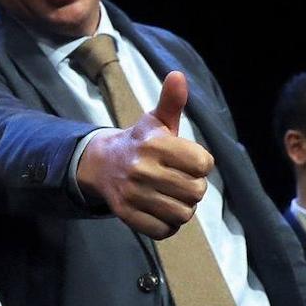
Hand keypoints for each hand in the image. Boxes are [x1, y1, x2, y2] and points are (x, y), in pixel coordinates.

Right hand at [75, 72, 213, 238]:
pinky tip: (161, 211)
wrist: (102, 164)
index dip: (201, 164)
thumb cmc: (141, 142)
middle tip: (180, 181)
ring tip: (172, 197)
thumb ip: (172, 101)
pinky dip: (167, 225)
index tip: (189, 161)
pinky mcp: (125, 214)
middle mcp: (141, 168)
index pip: (203, 164)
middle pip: (196, 192)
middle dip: (194, 188)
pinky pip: (163, 231)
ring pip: (182, 214)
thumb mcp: (157, 120)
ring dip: (182, 208)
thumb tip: (178, 75)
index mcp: (154, 143)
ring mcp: (132, 193)